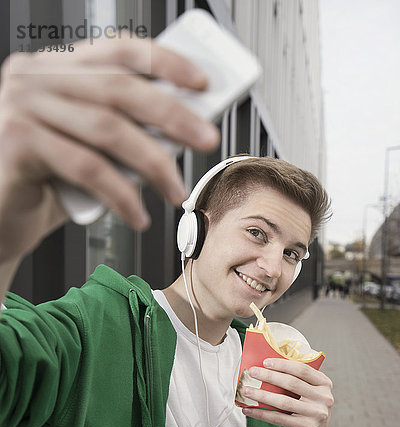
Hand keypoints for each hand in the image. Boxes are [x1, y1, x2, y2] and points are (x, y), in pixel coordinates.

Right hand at [0, 35, 219, 262]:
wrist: (1, 217)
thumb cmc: (46, 181)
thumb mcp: (88, 147)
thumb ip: (122, 131)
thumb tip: (180, 131)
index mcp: (55, 68)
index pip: (118, 50)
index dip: (165, 62)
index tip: (201, 82)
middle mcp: (35, 78)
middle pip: (120, 89)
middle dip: (173, 116)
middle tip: (205, 139)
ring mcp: (21, 106)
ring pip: (108, 130)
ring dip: (154, 163)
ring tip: (175, 190)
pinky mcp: (17, 142)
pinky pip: (86, 168)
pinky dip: (121, 195)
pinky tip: (137, 215)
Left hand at [241, 358, 333, 426]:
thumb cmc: (306, 411)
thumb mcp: (308, 394)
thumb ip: (296, 381)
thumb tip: (265, 369)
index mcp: (324, 384)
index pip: (302, 369)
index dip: (283, 364)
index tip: (265, 362)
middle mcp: (324, 398)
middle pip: (291, 383)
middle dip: (269, 376)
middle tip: (252, 372)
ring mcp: (317, 413)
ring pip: (283, 401)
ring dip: (261, 395)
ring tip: (246, 390)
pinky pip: (279, 418)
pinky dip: (261, 413)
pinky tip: (249, 410)